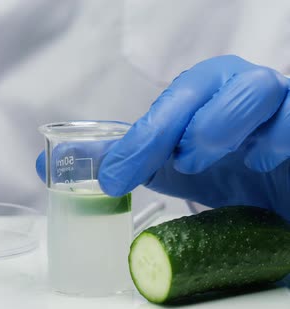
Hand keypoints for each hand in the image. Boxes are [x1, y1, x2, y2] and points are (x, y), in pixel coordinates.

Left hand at [96, 55, 289, 219]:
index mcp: (204, 90)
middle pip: (211, 80)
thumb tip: (72, 162)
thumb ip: (129, 161)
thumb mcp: (170, 168)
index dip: (140, 138)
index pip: (169, 102)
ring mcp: (278, 100)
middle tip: (168, 165)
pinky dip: (275, 139)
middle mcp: (239, 86)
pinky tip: (257, 162)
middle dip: (175, 126)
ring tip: (200, 163)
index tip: (114, 177)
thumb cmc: (226, 173)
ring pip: (256, 88)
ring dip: (219, 128)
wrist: (277, 196)